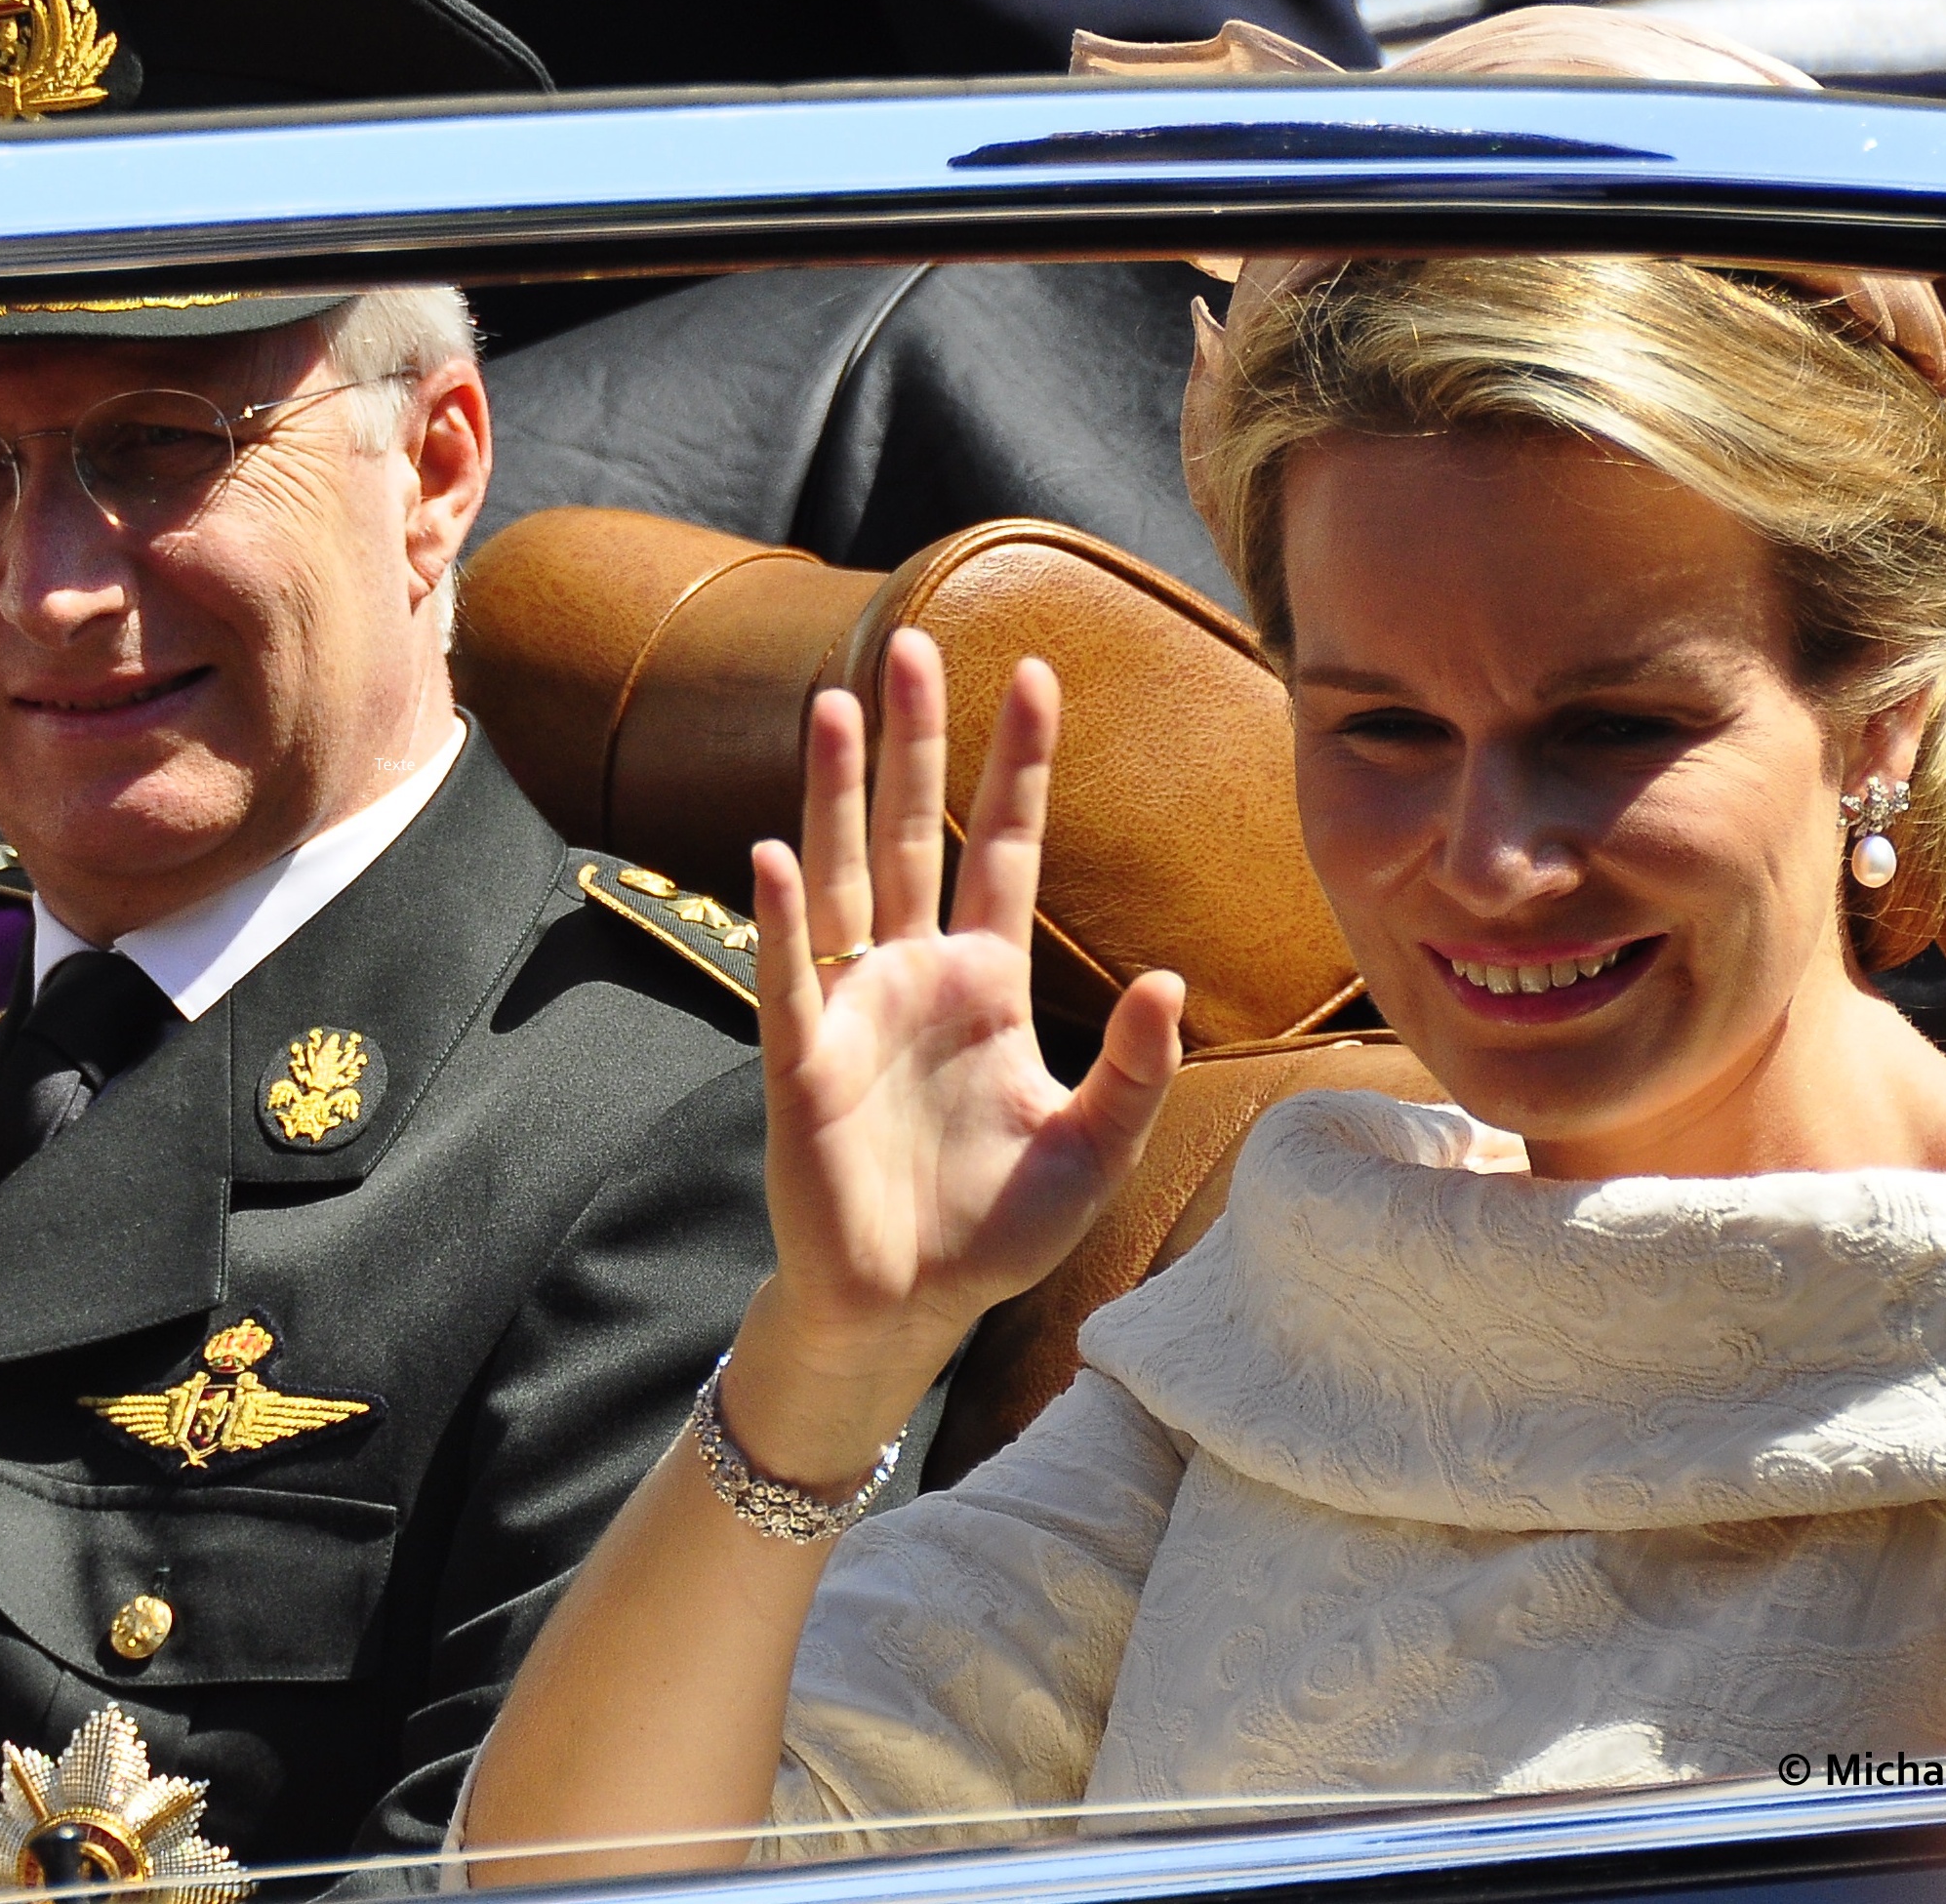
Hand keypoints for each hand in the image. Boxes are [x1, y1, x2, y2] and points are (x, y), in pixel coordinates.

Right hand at [726, 632, 1185, 1485]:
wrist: (908, 1306)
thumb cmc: (997, 1229)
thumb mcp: (1095, 1148)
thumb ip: (1135, 1067)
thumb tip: (1170, 980)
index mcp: (984, 981)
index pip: (1003, 847)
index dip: (1019, 765)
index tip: (1036, 674)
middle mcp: (914, 973)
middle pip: (910, 828)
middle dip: (913, 738)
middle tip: (910, 639)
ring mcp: (854, 1007)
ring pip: (842, 872)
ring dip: (833, 790)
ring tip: (831, 703)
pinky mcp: (802, 1059)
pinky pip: (791, 973)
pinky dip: (783, 914)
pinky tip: (774, 853)